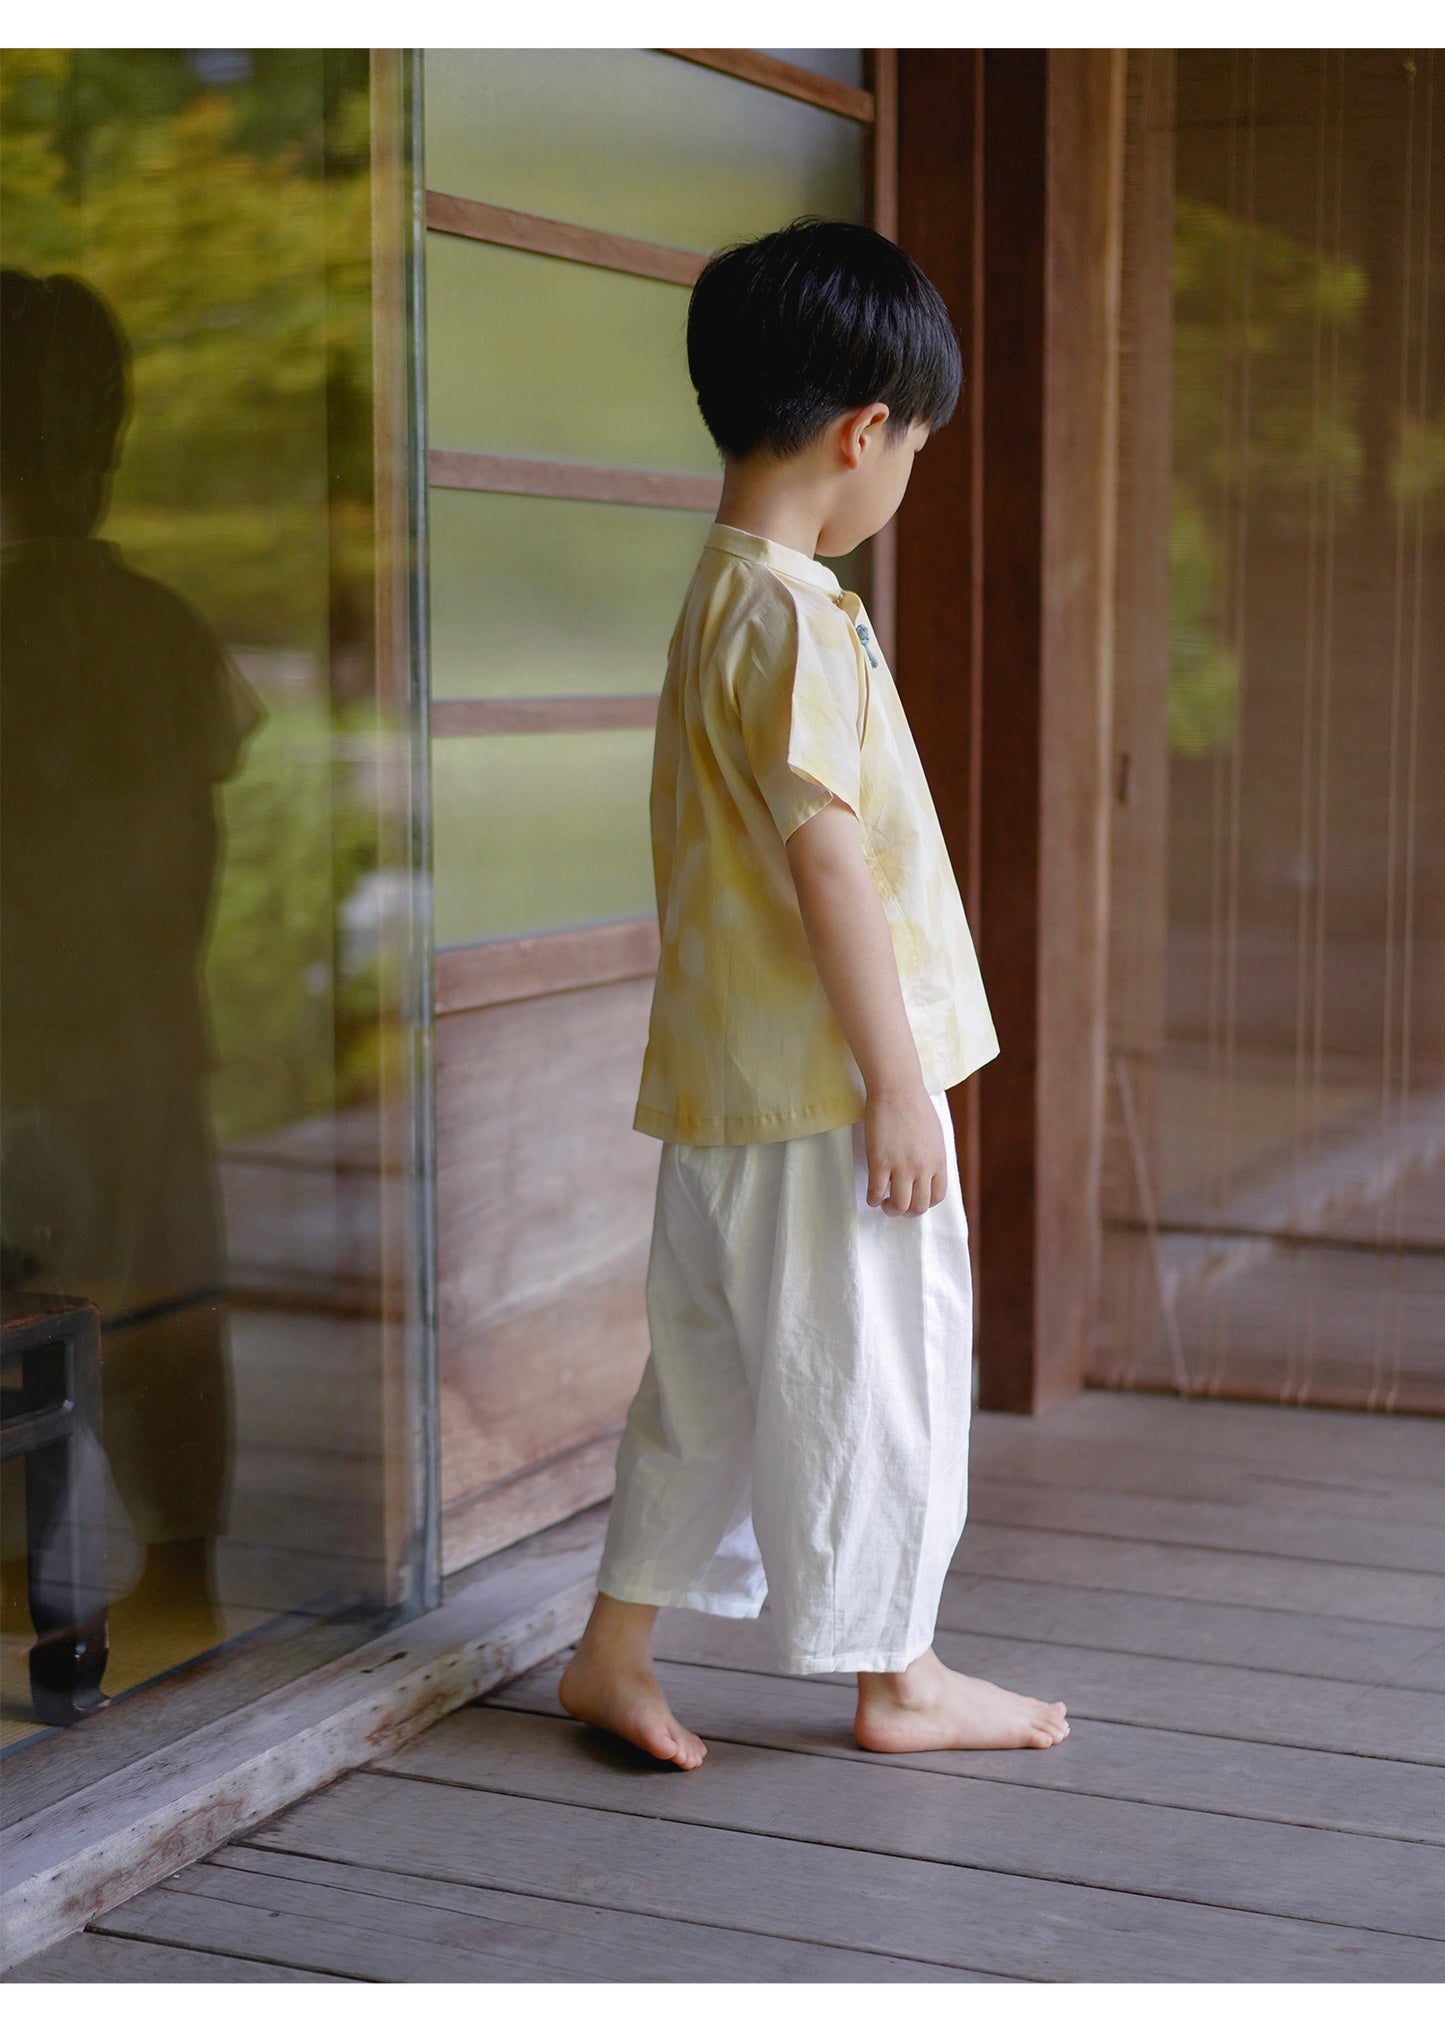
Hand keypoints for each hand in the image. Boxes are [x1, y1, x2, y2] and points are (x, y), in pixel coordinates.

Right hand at [864, 1082, 947, 1215]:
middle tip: (896, 1205)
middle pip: (918, 1206)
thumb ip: (932, 1156)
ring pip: (899, 1205)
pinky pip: (875, 1192)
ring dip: (890, 1209)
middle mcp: (923, 1168)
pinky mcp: (880, 1161)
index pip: (937, 1196)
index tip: (914, 1199)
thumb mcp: (935, 1134)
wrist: (897, 1089)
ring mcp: (901, 1166)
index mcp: (938, 1161)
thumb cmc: (915, 1105)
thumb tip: (927, 1171)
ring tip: (883, 1202)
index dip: (925, 1203)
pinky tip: (871, 1195)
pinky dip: (872, 1199)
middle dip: (907, 1212)